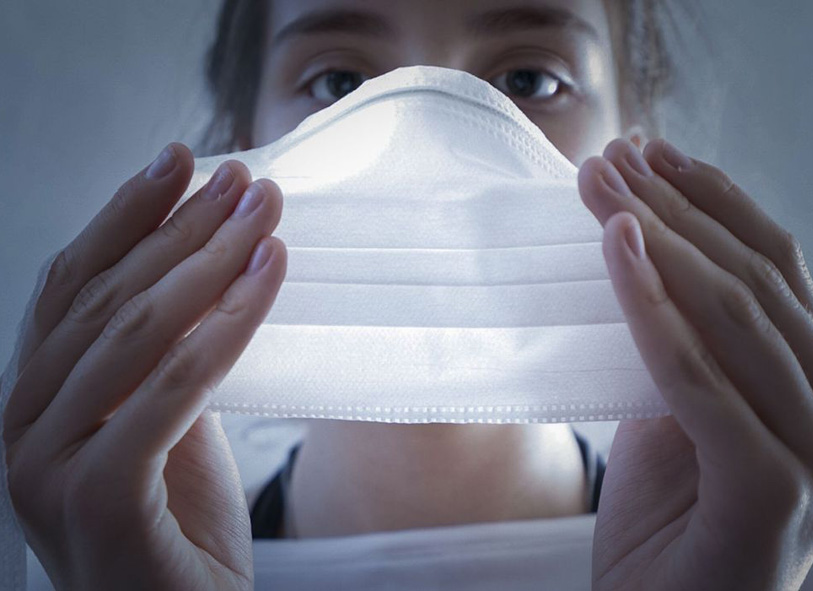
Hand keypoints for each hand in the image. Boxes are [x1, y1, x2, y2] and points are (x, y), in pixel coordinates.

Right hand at [2, 144, 286, 589]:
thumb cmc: (175, 535)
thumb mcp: (163, 432)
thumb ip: (159, 364)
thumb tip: (201, 276)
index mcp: (32, 403)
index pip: (73, 287)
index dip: (126, 217)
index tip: (179, 161)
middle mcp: (21, 426)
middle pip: (106, 299)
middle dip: (180, 228)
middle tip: (242, 179)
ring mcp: (44, 466)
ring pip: (134, 332)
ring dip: (209, 259)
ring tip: (265, 211)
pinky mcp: (94, 499)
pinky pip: (172, 388)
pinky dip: (226, 323)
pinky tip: (270, 273)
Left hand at [578, 138, 812, 590]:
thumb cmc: (667, 526)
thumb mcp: (681, 413)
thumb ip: (690, 341)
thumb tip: (644, 245)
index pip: (778, 269)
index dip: (712, 200)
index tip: (648, 150)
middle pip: (755, 280)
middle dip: (674, 207)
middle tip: (607, 156)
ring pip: (731, 316)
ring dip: (656, 237)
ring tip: (597, 185)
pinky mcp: (772, 491)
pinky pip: (695, 375)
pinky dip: (650, 307)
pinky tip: (613, 247)